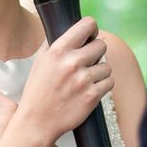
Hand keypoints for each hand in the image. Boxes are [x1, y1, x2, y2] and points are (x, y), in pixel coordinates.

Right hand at [0, 17, 113, 146]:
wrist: (37, 121)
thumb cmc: (38, 90)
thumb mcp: (41, 60)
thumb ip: (55, 43)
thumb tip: (72, 29)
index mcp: (58, 50)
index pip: (87, 24)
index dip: (92, 29)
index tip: (90, 36)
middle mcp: (72, 62)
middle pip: (101, 45)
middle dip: (96, 53)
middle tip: (88, 61)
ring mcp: (83, 80)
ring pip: (107, 66)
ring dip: (100, 72)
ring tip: (86, 79)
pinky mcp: (92, 96)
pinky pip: (109, 82)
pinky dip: (103, 86)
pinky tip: (91, 89)